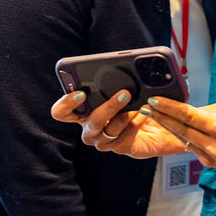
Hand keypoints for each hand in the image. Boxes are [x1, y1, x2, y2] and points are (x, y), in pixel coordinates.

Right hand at [51, 90, 184, 157]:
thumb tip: (119, 68)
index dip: (66, 104)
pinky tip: (144, 115)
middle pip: (91, 122)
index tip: (81, 93)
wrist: (154, 120)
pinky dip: (136, 124)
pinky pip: (125, 137)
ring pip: (110, 130)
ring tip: (140, 105)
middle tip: (125, 93)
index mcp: (82, 111)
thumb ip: (111, 81)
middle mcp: (89, 128)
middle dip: (109, 107)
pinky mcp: (120, 147)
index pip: (60, 112)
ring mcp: (103, 140)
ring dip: (126, 115)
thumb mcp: (120, 87)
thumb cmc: (131, 99)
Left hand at [141, 98, 215, 170]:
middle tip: (145, 107)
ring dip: (170, 128)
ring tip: (155, 116)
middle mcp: (215, 146)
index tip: (154, 101)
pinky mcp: (212, 165)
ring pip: (186, 140)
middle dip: (161, 118)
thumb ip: (208, 116)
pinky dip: (187, 139)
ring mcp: (213, 158)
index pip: (188, 116)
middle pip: (181, 130)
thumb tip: (187, 112)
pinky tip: (178, 130)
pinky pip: (195, 149)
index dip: (168, 108)